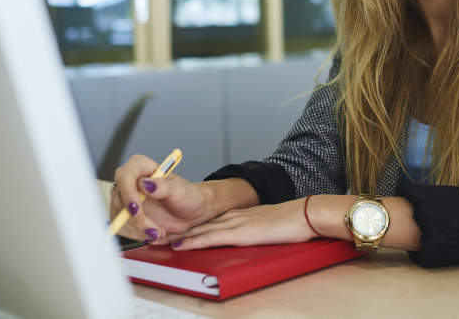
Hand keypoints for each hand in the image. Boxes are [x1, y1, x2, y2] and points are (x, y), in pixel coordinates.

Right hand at [110, 154, 214, 241]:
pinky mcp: (125, 216)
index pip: (125, 176)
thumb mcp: (180, 191)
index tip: (136, 210)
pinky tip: (152, 233)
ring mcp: (125, 200)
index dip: (128, 193)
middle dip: (136, 219)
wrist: (191, 212)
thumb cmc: (187, 196)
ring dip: (138, 229)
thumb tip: (145, 184)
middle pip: (120, 201)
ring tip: (159, 232)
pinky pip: (122, 228)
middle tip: (154, 230)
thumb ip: (163, 186)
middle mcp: (130, 182)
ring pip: (120, 218)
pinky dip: (136, 235)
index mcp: (142, 167)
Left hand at [166, 198, 314, 249]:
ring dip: (178, 235)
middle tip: (155, 233)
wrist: (303, 215)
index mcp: (239, 215)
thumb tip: (250, 237)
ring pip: (199, 230)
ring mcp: (234, 223)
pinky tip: (180, 244)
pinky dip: (193, 241)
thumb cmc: (292, 222)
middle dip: (176, 229)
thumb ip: (255, 230)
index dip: (189, 226)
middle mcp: (232, 217)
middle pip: (198, 224)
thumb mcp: (268, 226)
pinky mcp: (238, 233)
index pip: (208, 221)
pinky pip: (210, 237)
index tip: (172, 230)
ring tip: (158, 240)